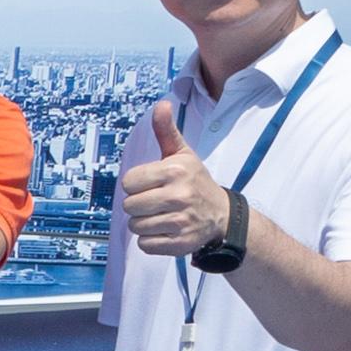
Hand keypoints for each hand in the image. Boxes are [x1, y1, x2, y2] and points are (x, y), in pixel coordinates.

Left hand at [118, 99, 231, 259]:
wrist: (222, 214)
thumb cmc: (194, 181)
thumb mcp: (182, 154)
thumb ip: (166, 131)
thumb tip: (161, 104)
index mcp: (175, 171)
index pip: (128, 182)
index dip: (135, 184)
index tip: (150, 184)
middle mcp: (179, 196)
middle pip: (129, 206)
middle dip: (138, 205)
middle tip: (155, 201)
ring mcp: (180, 222)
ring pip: (136, 226)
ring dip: (144, 223)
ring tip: (161, 216)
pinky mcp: (180, 244)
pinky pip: (145, 245)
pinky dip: (151, 240)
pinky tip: (165, 230)